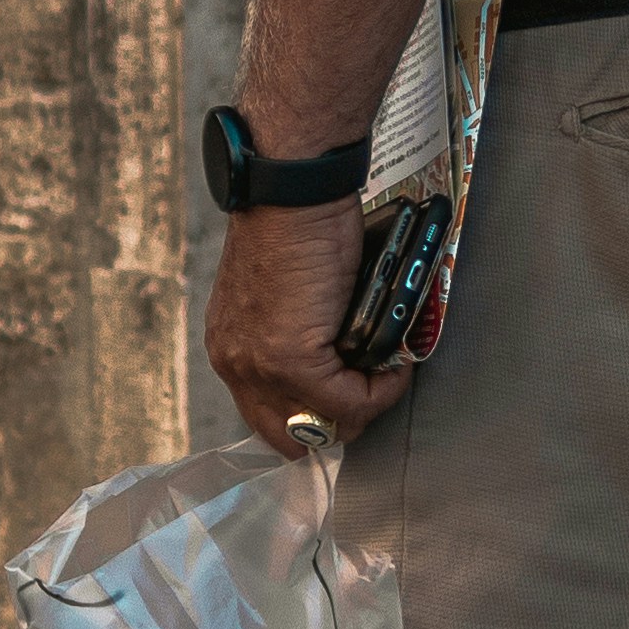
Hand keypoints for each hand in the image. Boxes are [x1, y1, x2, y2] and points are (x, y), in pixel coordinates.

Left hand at [205, 203, 415, 455]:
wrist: (294, 192)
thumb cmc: (298, 224)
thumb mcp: (289, 293)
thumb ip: (300, 333)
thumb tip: (343, 361)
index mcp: (233, 347)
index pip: (270, 416)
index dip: (316, 414)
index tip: (352, 394)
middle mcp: (237, 363)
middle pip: (291, 435)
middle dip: (340, 423)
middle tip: (374, 392)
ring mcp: (261, 366)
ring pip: (323, 425)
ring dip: (365, 405)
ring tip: (388, 373)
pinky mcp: (293, 359)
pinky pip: (349, 402)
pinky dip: (382, 389)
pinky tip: (395, 364)